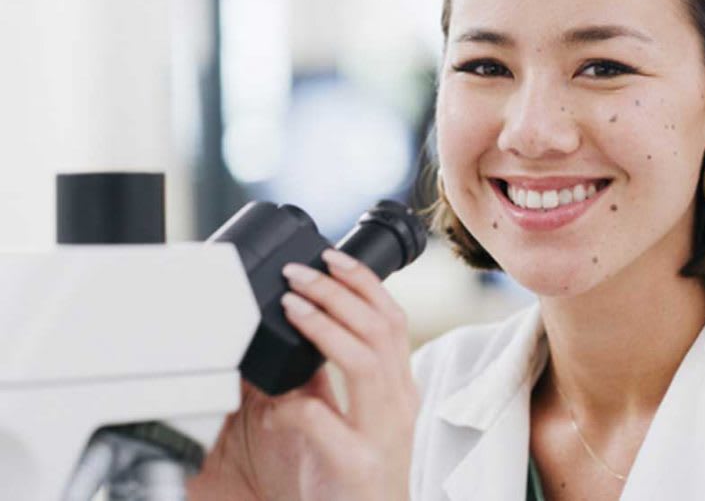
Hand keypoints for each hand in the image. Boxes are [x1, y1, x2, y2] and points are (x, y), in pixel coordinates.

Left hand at [190, 249, 418, 500]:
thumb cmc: (354, 476)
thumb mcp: (348, 417)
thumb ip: (327, 379)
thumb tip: (301, 335)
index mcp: (399, 387)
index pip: (393, 318)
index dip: (364, 283)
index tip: (332, 257)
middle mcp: (398, 403)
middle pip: (380, 328)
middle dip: (338, 291)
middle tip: (300, 272)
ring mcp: (382, 432)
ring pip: (364, 361)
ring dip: (325, 325)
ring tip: (293, 304)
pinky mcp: (357, 463)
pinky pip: (328, 422)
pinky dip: (298, 405)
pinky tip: (275, 404)